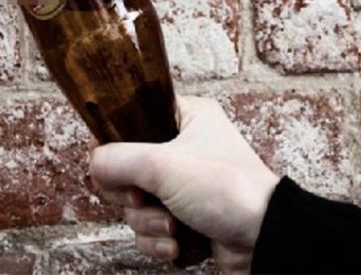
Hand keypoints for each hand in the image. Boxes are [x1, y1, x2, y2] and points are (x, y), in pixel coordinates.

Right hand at [88, 96, 279, 274]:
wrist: (265, 239)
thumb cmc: (229, 189)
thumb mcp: (164, 165)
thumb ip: (118, 161)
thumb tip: (94, 164)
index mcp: (186, 117)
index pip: (130, 123)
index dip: (115, 149)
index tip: (119, 169)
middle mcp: (184, 148)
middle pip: (127, 171)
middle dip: (133, 197)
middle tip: (146, 199)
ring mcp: (185, 186)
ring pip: (137, 205)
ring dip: (148, 223)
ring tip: (172, 226)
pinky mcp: (187, 218)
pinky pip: (152, 229)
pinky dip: (159, 241)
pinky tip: (178, 243)